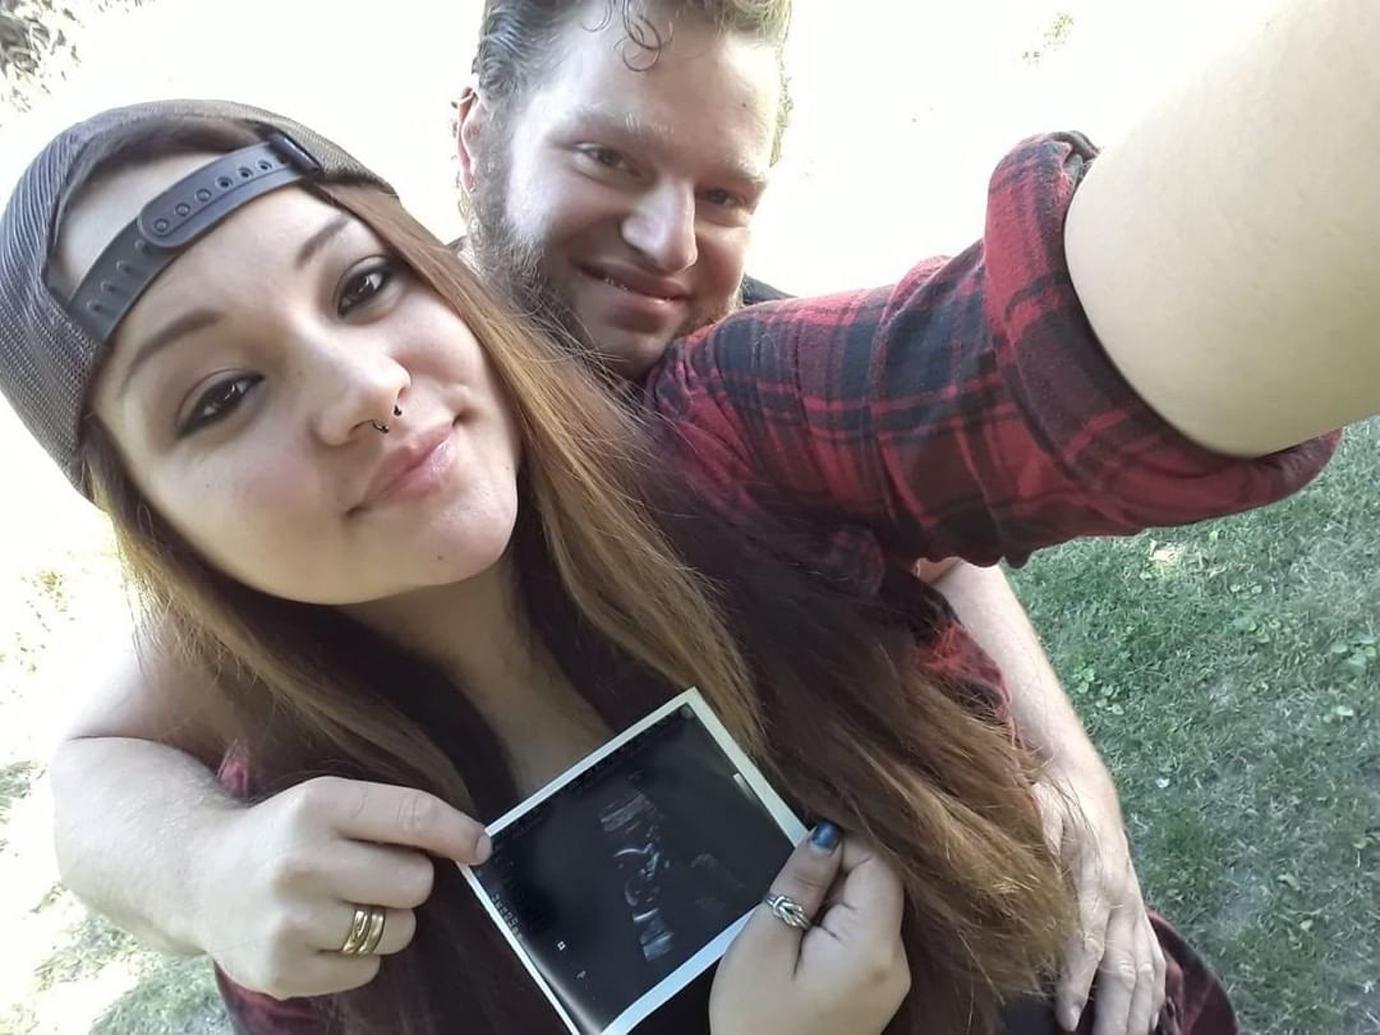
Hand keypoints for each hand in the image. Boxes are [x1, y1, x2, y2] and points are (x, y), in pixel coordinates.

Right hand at [187, 776, 489, 999]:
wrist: (197, 877)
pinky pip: (366, 971)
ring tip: (347, 904)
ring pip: (397, 931)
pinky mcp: (281, 970)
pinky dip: (359, 957)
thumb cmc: (285, 834)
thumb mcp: (327, 801)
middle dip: (410, 881)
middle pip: (415, 883)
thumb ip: (392, 815)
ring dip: (388, 922)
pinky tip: (325, 933)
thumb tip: (474, 846)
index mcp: (317, 804)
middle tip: (377, 876)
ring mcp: (287, 921)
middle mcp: (299, 861)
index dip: (458, 833)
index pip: (413, 817)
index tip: (479, 845)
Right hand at [710, 824, 909, 1034]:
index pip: (880, 864)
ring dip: (836, 900)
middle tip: (791, 899)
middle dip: (836, 875)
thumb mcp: (764, 944)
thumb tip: (825, 833)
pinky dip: (840, 924)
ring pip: (875, 905)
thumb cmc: (757, 1021)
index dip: (843, 846)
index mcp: (873, 948)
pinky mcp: (881, 988)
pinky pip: (870, 933)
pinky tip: (808, 944)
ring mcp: (894, 978)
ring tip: (796, 925)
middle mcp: (898, 961)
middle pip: (882, 883)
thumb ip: (800, 883)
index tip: (801, 861)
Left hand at [1034, 775, 1165, 1033]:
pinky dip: (1155, 995)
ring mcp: (1136, 909)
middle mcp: (1123, 901)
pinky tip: (1150, 1020)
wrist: (1088, 786)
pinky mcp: (1139, 911)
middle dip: (1114, 1015)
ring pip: (1146, 973)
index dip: (1078, 984)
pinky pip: (1154, 962)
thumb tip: (1033, 864)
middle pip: (1124, 970)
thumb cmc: (1057, 803)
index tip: (1067, 1019)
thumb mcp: (1043, 811)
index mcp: (1097, 882)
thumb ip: (1042, 837)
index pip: (1089, 943)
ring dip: (1138, 1015)